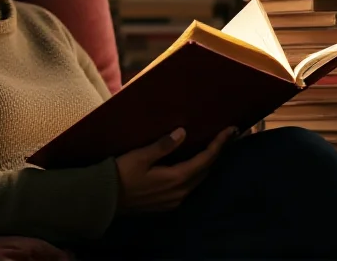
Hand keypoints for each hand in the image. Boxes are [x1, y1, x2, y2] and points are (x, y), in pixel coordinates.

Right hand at [114, 126, 236, 214]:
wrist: (105, 199)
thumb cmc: (121, 174)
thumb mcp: (140, 156)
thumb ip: (163, 145)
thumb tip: (183, 132)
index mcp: (176, 179)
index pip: (205, 160)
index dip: (219, 144)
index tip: (230, 131)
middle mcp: (180, 192)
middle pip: (206, 171)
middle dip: (217, 153)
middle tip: (226, 137)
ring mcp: (174, 201)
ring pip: (198, 180)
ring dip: (207, 164)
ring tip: (212, 148)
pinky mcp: (167, 204)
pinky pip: (189, 187)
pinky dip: (195, 173)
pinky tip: (192, 165)